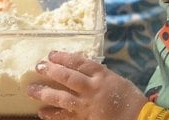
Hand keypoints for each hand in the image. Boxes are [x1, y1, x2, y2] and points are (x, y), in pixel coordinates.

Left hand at [28, 51, 146, 119]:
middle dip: (51, 71)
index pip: (79, 62)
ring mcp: (88, 106)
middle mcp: (92, 89)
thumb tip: (77, 64)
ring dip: (45, 94)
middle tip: (38, 67)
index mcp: (101, 75)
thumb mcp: (114, 78)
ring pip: (63, 99)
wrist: (138, 118)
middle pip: (68, 78)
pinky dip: (53, 115)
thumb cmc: (128, 96)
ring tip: (31, 90)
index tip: (51, 54)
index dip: (63, 57)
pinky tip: (42, 113)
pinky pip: (66, 117)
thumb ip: (96, 72)